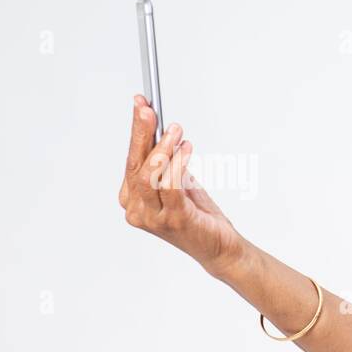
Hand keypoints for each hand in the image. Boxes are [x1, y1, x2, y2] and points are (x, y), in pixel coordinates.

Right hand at [119, 95, 246, 276]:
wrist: (219, 247)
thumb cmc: (197, 215)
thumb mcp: (177, 181)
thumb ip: (164, 161)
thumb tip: (158, 127)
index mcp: (132, 199)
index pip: (131, 159)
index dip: (136, 131)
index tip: (141, 104)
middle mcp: (136, 210)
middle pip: (136, 164)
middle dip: (142, 133)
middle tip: (148, 109)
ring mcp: (153, 217)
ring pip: (151, 174)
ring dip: (163, 147)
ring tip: (177, 130)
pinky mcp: (174, 220)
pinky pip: (171, 185)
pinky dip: (178, 163)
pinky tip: (186, 149)